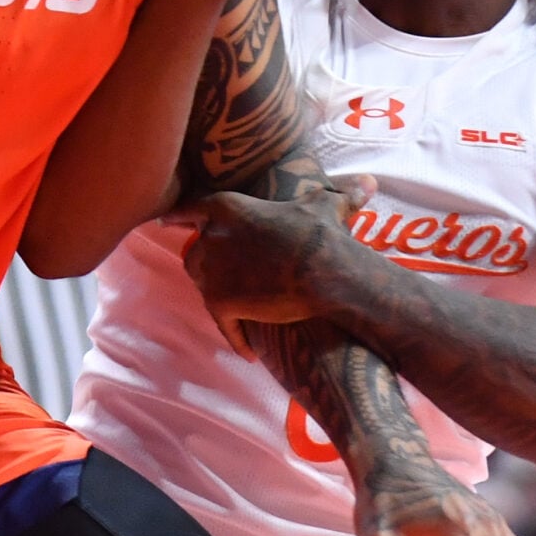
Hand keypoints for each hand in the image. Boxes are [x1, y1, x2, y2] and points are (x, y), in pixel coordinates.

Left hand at [185, 189, 366, 354]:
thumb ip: (339, 193)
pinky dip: (235, 337)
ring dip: (214, 295)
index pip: (191, 208)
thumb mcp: (327, 206)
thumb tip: (370, 184)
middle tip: (223, 277)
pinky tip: (248, 351)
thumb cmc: (323, 236)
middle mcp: (210, 236)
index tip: (165, 221)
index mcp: (227, 207)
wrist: (325, 272)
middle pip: (195, 252)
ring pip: (202, 284)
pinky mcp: (218, 301)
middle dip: (206, 264)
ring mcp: (211, 270)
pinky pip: (222, 322)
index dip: (179, 215)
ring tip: (235, 309)